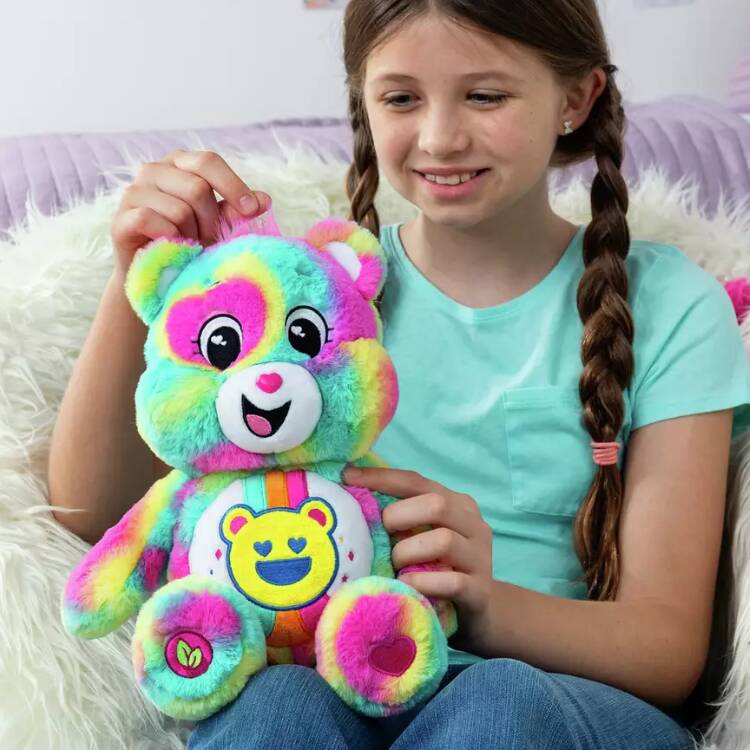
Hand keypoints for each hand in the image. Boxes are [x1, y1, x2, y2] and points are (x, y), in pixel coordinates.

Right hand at [110, 149, 271, 278]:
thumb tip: (265, 200)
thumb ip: (235, 210)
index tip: (252, 210)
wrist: (155, 276)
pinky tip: (172, 248)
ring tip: (189, 246)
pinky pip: (153, 222)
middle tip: (210, 240)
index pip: (208, 161)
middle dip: (211, 221)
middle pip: (197, 188)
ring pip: (179, 209)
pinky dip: (171, 241)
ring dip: (191, 235)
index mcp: (180, 164)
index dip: (232, 185)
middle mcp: (154, 170)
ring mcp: (133, 193)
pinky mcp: (120, 219)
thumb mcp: (216, 224)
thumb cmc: (189, 243)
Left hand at [341, 466, 493, 638]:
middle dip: (399, 516)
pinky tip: (406, 586)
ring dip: (408, 552)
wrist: (478, 613)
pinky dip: (422, 583)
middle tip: (381, 535)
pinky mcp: (480, 591)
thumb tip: (351, 498)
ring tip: (395, 566)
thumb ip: (401, 520)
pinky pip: (451, 582)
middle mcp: (473, 525)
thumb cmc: (438, 568)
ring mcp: (480, 558)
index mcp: (457, 504)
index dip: (381, 478)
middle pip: (437, 504)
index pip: (416, 481)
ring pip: (443, 541)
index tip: (347, 477)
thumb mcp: (421, 537)